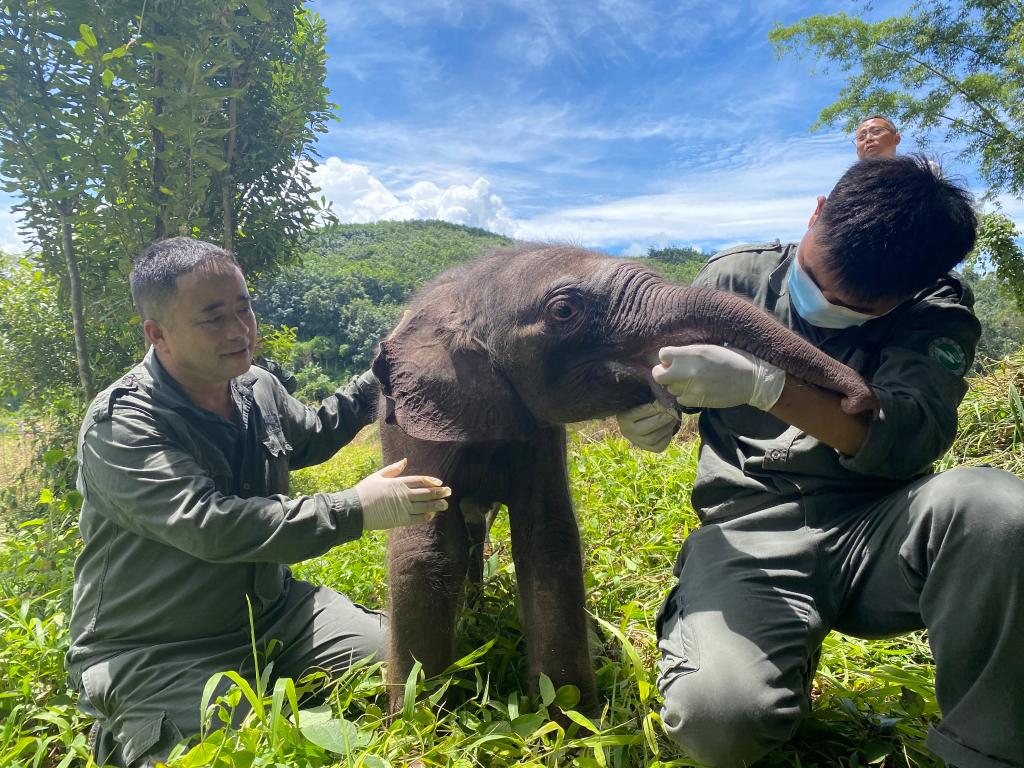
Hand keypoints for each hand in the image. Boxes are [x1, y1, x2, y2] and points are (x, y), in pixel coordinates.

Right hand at [355, 458, 450, 530]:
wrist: (355, 509)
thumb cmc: (364, 491)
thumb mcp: (378, 476)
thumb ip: (393, 469)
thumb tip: (404, 460)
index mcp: (398, 483)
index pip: (420, 480)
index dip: (431, 481)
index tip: (440, 482)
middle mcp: (403, 494)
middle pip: (425, 492)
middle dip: (439, 492)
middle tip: (449, 492)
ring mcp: (403, 507)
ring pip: (424, 505)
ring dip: (436, 505)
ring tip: (445, 504)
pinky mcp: (400, 519)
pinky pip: (417, 518)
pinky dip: (425, 516)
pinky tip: (431, 515)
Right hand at [616, 401, 678, 451]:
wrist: (637, 417)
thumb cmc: (642, 402)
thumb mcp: (642, 396)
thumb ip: (650, 394)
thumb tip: (664, 395)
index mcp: (624, 416)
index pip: (641, 413)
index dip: (655, 408)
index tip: (663, 402)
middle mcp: (626, 431)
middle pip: (646, 429)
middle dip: (663, 420)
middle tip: (673, 412)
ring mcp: (636, 441)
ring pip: (653, 439)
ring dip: (667, 428)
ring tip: (674, 418)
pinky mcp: (646, 448)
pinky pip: (659, 446)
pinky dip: (667, 437)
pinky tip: (669, 428)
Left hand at [653, 345, 785, 410]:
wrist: (751, 380)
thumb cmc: (734, 358)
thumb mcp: (710, 347)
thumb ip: (690, 352)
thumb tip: (673, 357)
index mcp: (693, 353)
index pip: (663, 354)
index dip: (667, 356)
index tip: (673, 358)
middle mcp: (688, 371)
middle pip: (658, 375)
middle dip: (662, 372)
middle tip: (671, 371)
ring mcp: (691, 388)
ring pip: (669, 388)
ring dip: (674, 384)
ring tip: (688, 380)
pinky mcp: (697, 402)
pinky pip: (680, 399)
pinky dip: (684, 395)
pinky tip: (695, 389)